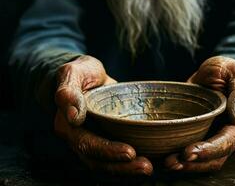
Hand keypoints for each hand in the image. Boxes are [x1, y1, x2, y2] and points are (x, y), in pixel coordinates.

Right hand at [54, 55, 152, 174]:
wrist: (89, 79)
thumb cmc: (81, 74)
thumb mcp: (73, 74)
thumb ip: (68, 92)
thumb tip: (72, 116)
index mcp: (68, 127)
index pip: (87, 144)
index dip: (107, 151)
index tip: (130, 152)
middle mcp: (80, 140)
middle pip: (100, 161)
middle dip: (123, 167)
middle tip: (147, 167)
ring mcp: (96, 142)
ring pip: (110, 164)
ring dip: (130, 169)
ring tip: (153, 167)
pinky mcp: (110, 141)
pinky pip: (120, 157)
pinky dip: (135, 162)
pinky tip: (156, 161)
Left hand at [165, 56, 234, 171]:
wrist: (216, 74)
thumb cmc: (226, 71)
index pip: (228, 141)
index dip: (210, 149)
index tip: (189, 152)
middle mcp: (232, 134)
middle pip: (216, 156)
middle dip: (194, 163)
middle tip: (171, 162)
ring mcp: (218, 137)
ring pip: (207, 161)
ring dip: (188, 166)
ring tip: (168, 163)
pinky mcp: (204, 137)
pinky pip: (197, 154)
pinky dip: (184, 160)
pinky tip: (168, 158)